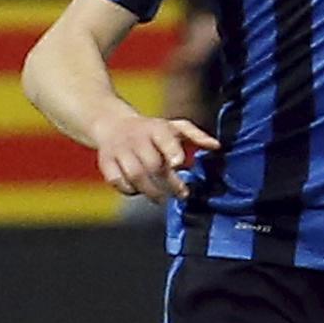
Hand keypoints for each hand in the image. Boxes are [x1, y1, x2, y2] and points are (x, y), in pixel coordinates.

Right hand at [93, 113, 219, 203]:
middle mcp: (136, 138)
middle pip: (151, 164)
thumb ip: (196, 136)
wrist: (113, 124)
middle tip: (181, 194)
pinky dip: (130, 190)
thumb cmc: (151, 130)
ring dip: (150, 191)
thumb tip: (217, 146)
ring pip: (134, 175)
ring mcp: (119, 150)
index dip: (171, 150)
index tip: (179, 164)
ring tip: (162, 198)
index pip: (164, 138)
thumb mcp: (174, 127)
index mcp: (156, 128)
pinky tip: (139, 191)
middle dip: (168, 183)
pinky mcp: (106, 162)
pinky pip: (117, 181)